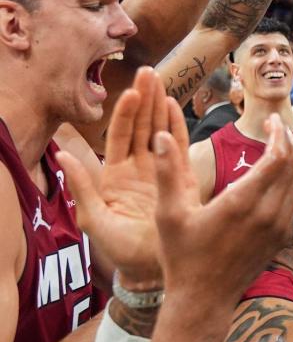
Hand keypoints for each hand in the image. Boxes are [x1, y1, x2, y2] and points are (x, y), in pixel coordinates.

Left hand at [57, 67, 171, 290]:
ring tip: (161, 81)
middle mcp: (139, 169)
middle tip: (148, 71)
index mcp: (116, 176)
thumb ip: (82, 186)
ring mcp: (161, 173)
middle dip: (144, 99)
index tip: (129, 91)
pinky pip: (180, 149)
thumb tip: (62, 154)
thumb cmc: (121, 250)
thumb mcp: (94, 219)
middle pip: (141, 126)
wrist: (153, 270)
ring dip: (159, 106)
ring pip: (159, 132)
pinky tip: (175, 108)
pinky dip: (178, 127)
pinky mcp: (181, 181)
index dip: (124, 113)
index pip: (119, 136)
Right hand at [153, 113, 292, 301]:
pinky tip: (276, 172)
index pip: (278, 157)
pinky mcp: (283, 236)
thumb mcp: (168, 214)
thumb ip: (166, 172)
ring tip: (276, 144)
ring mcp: (280, 227)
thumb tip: (161, 135)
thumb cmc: (182, 257)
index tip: (269, 120)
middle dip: (289, 140)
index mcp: (242, 203)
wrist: (204, 300)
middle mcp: (268, 214)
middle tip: (273, 127)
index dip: (278, 133)